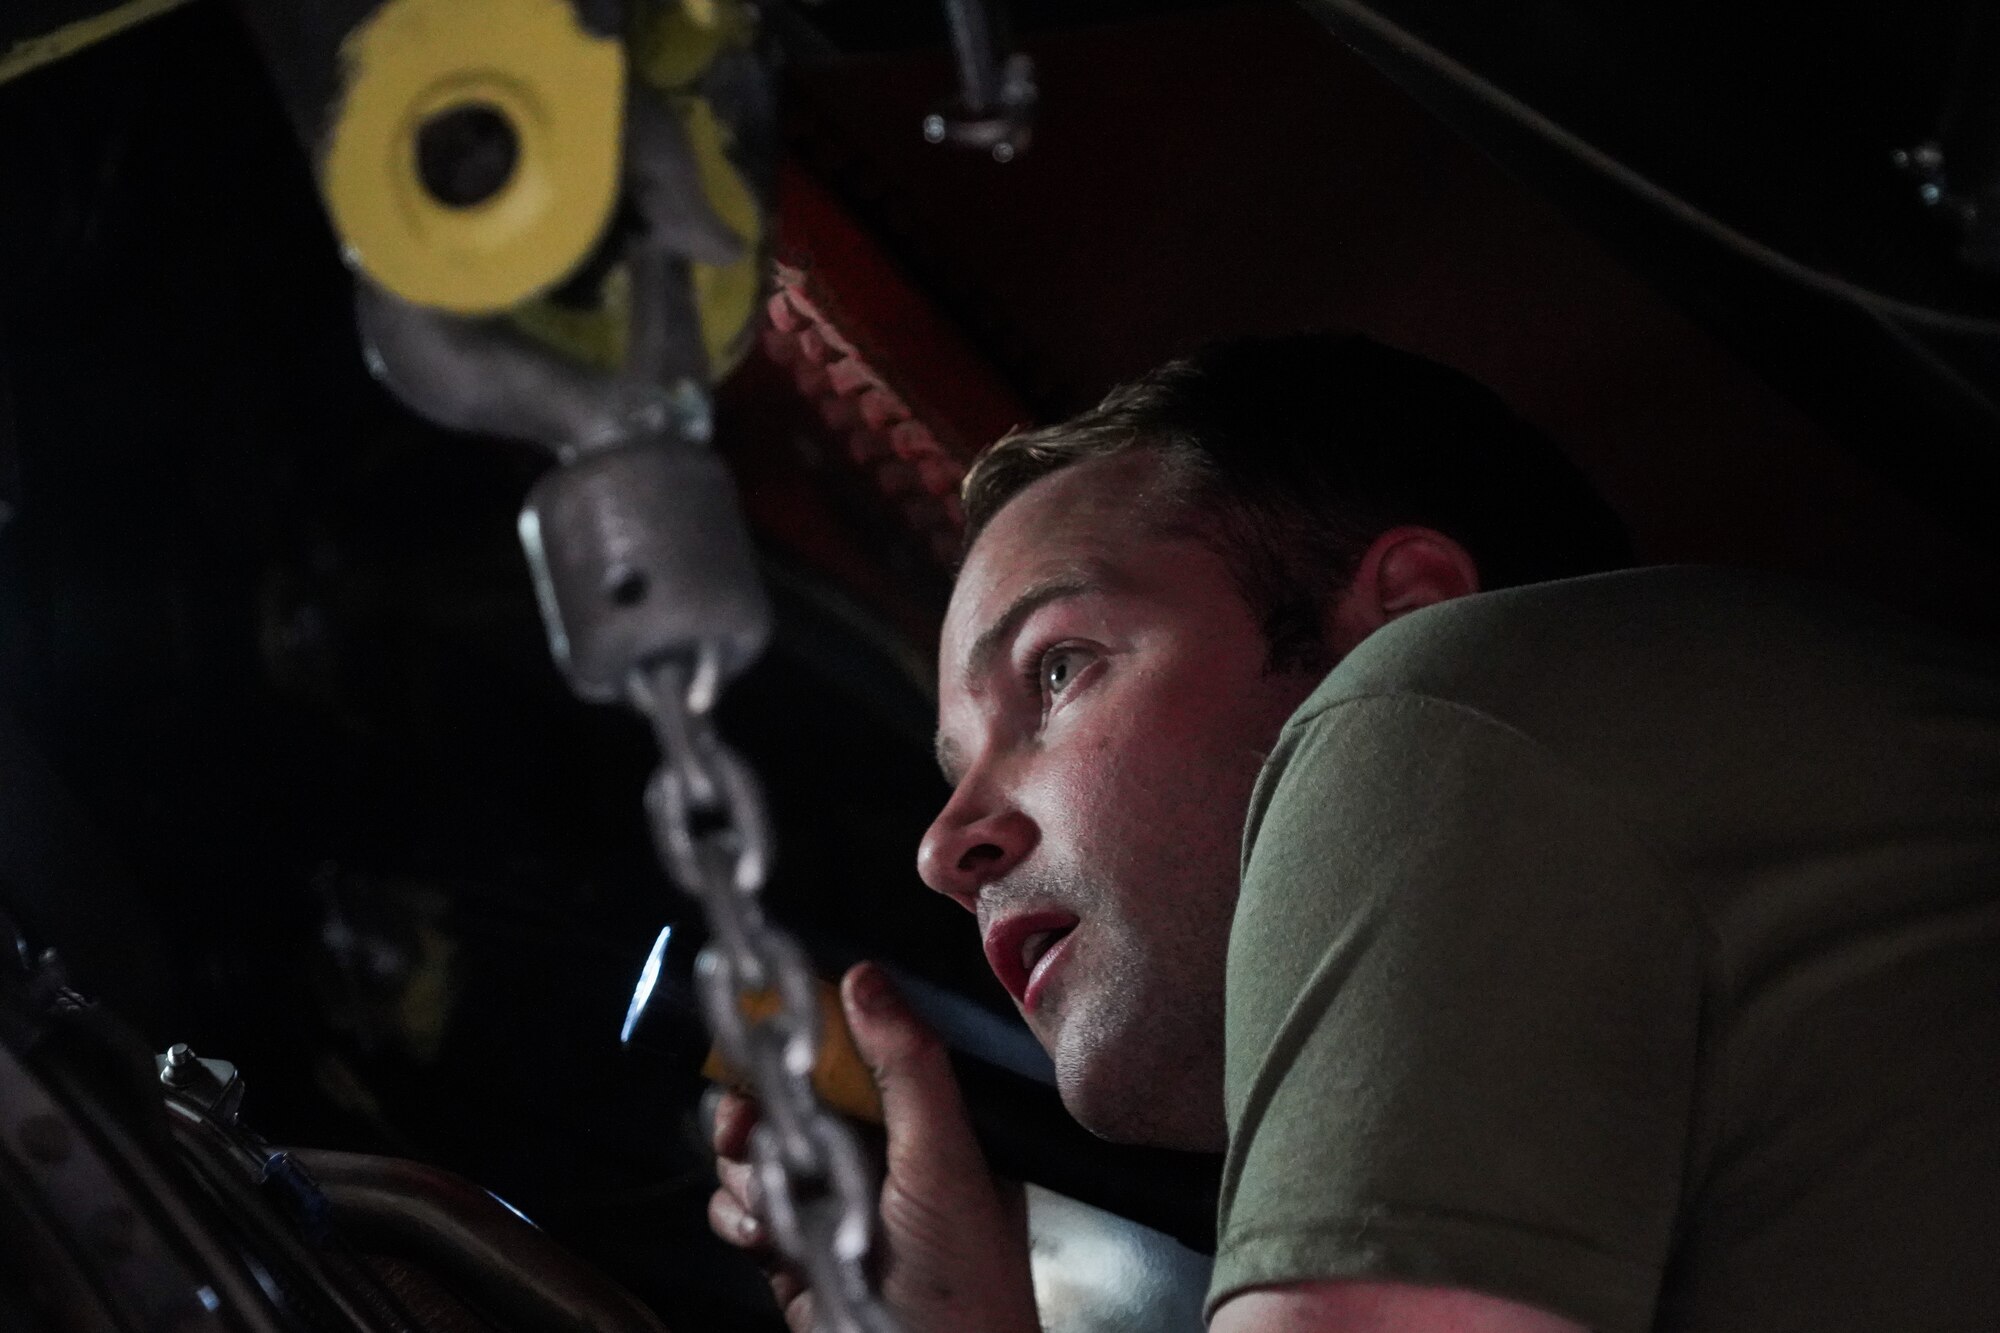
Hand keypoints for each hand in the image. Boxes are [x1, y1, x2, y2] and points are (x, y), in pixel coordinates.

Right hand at [707, 962, 1041, 1332]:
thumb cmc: (960, 1278)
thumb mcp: (944, 1160)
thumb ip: (908, 1068)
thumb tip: (864, 977)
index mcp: (928, 1123)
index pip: (860, 1053)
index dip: (810, 1038)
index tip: (771, 1028)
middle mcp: (879, 1156)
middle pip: (793, 1095)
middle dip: (759, 1105)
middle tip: (745, 1121)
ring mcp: (831, 1203)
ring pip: (757, 1149)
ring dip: (748, 1169)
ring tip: (772, 1203)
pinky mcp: (792, 1251)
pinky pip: (741, 1208)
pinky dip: (739, 1219)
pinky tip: (763, 1242)